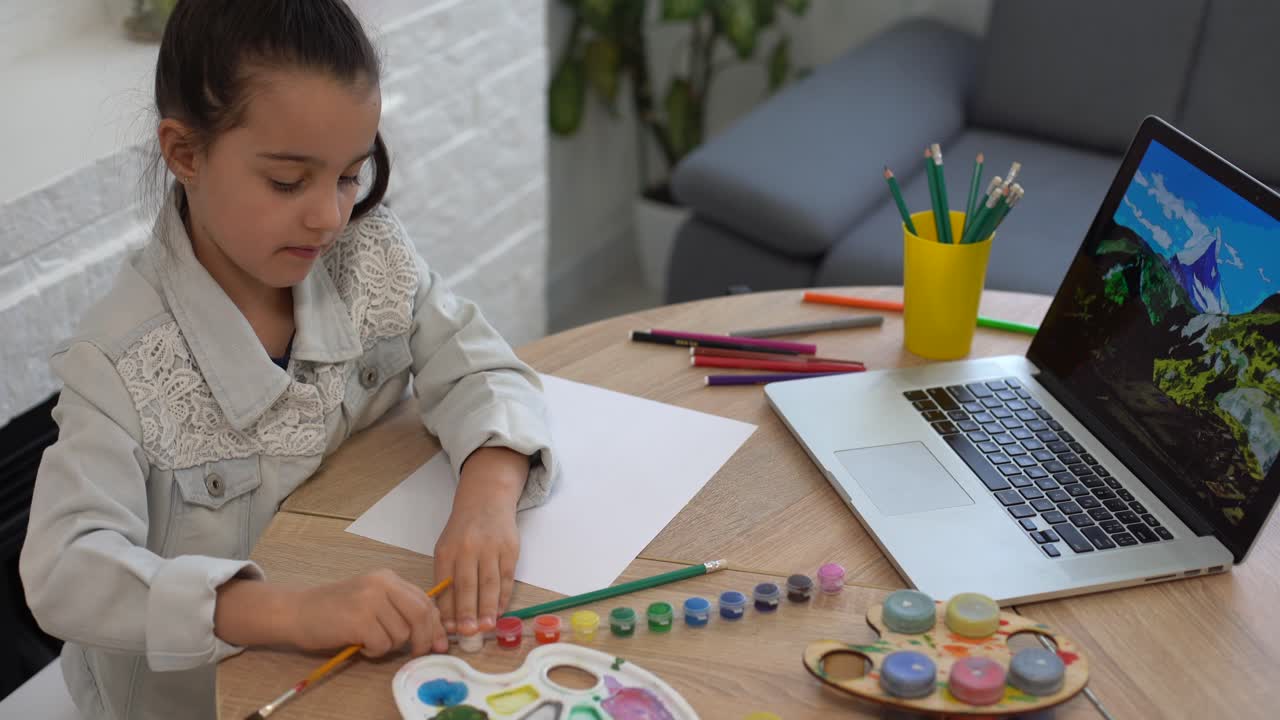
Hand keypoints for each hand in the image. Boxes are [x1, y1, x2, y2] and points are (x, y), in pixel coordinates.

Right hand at [288, 569, 447, 656]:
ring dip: (388, 645)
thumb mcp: (372, 598)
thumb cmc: (334, 610)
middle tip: (417, 653)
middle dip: (424, 639)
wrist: (297, 611)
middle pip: (421, 614)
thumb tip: (433, 631)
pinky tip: (359, 644)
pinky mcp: (358, 620)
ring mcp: (370, 600)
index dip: (436, 625)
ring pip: (401, 633)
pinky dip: (373, 651)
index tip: (440, 643)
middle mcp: (382, 584)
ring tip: (369, 640)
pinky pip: (382, 644)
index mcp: (388, 577)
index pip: (425, 600)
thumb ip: (399, 607)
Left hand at [434, 447, 527, 635]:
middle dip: (467, 611)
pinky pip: (506, 577)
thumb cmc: (463, 531)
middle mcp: (467, 548)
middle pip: (467, 585)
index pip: (445, 585)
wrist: (486, 500)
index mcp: (446, 551)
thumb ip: (447, 577)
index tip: (449, 629)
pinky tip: (499, 611)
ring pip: (489, 583)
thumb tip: (449, 614)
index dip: (447, 608)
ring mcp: (490, 547)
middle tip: (468, 633)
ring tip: (486, 627)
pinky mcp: (510, 548)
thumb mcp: (447, 548)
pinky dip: (503, 596)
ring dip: (488, 608)